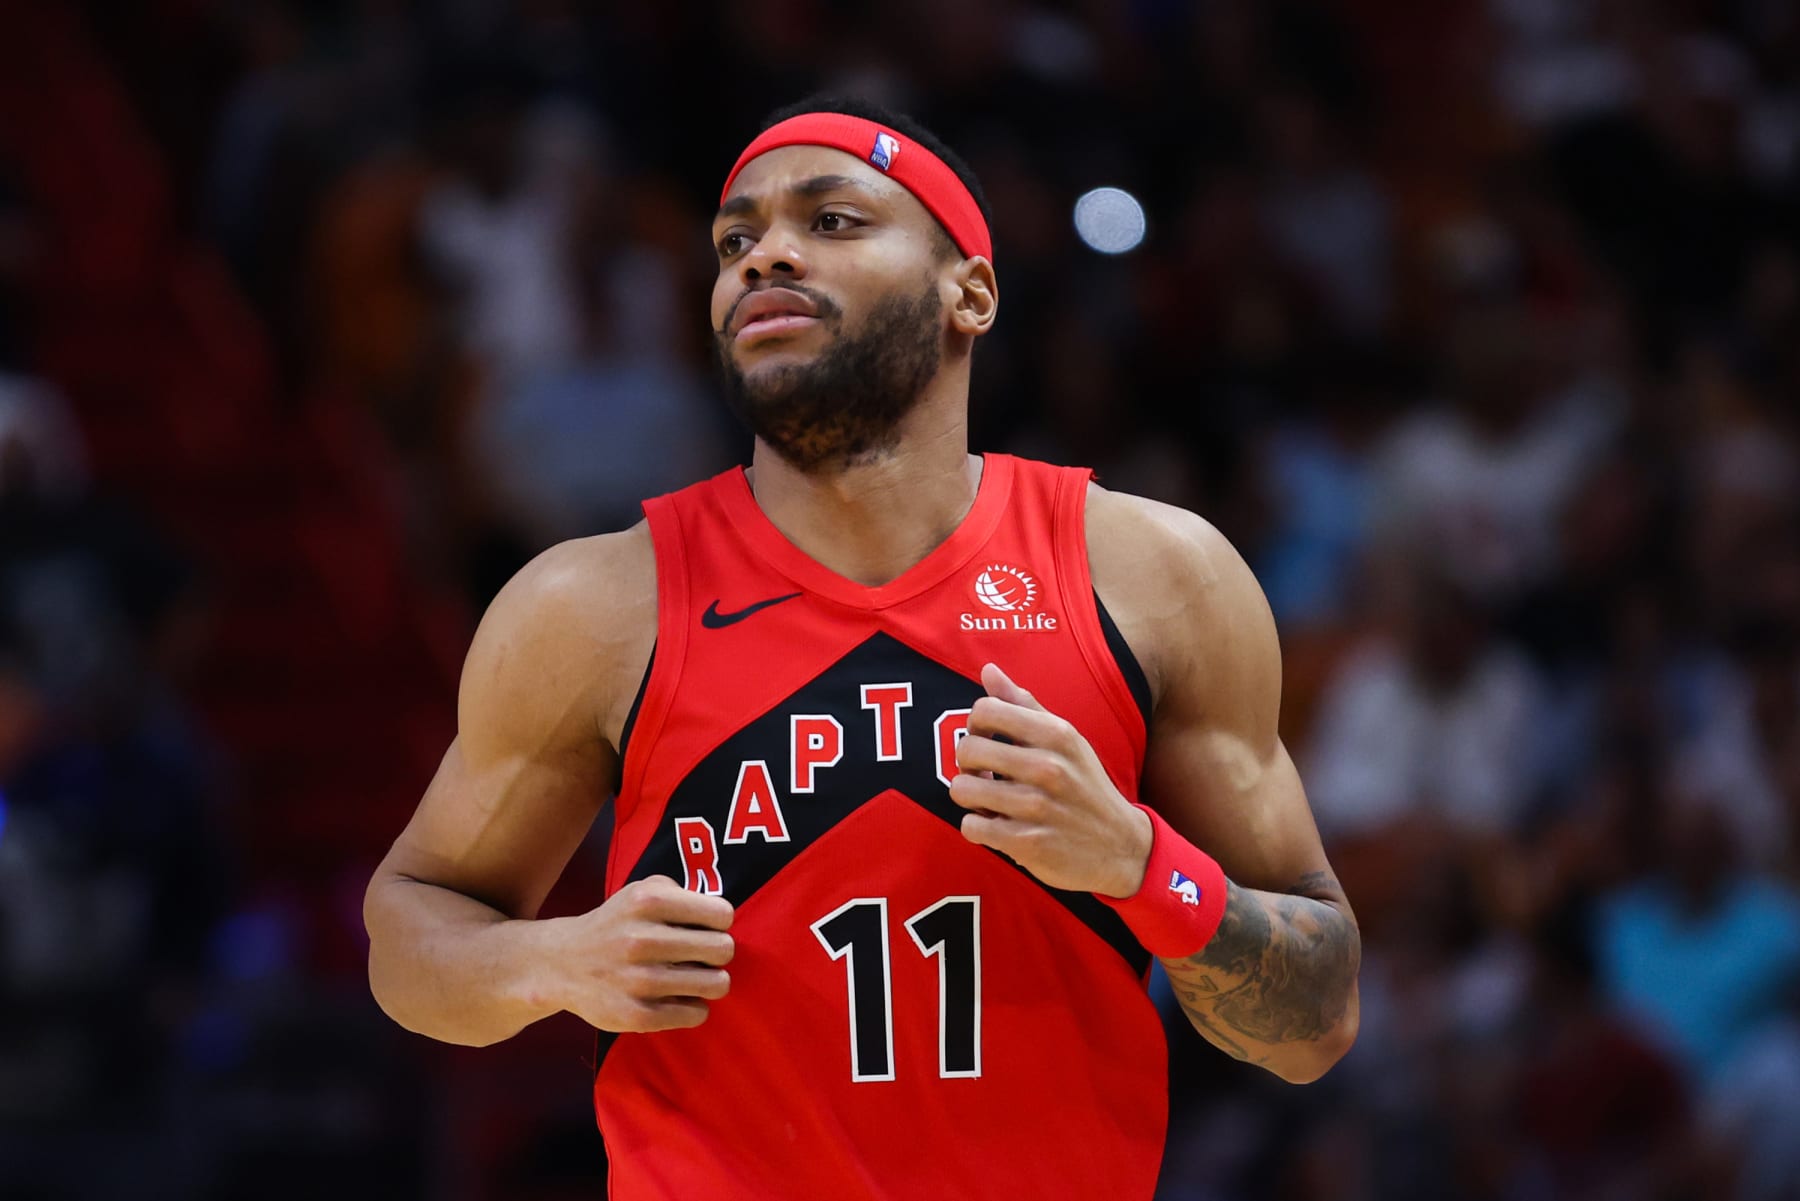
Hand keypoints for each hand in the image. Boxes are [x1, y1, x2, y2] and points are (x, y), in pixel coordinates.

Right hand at [535, 875, 734, 1031]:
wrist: (562, 963)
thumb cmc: (617, 923)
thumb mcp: (642, 890)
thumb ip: (683, 894)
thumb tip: (722, 917)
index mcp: (648, 901)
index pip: (722, 914)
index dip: (720, 922)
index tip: (707, 928)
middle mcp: (642, 939)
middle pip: (724, 949)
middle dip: (718, 953)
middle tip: (703, 955)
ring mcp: (638, 980)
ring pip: (716, 984)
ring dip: (710, 981)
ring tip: (695, 977)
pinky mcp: (635, 1014)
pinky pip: (696, 1014)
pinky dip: (694, 1007)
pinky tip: (678, 997)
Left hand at [951, 663, 1152, 897]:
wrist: (1121, 846)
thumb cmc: (1085, 786)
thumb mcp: (1066, 740)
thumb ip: (1024, 704)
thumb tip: (988, 670)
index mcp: (1056, 734)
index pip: (985, 710)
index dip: (975, 725)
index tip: (986, 740)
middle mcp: (1048, 767)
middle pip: (967, 749)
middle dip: (966, 763)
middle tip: (983, 774)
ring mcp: (1037, 807)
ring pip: (962, 789)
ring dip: (970, 797)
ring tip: (989, 800)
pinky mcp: (1028, 843)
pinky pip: (971, 826)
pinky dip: (976, 827)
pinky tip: (996, 825)